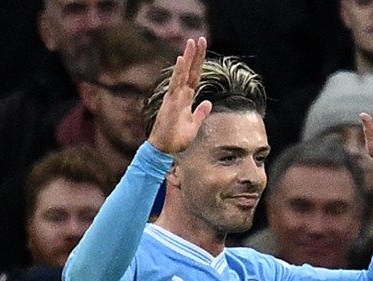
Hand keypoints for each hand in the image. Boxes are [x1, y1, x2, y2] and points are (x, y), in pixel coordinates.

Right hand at [146, 37, 211, 154]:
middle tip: (200, 38)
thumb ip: (200, 113)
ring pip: (182, 73)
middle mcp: (180, 95)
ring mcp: (174, 97)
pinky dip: (179, 72)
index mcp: (186, 99)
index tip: (203, 50)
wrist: (164, 150)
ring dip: (187, 57)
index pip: (195, 77)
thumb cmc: (176, 139)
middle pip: (190, 71)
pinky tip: (182, 60)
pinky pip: (176, 84)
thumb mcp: (194, 125)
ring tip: (191, 42)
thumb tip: (208, 102)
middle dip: (195, 55)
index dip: (200, 64)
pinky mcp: (170, 102)